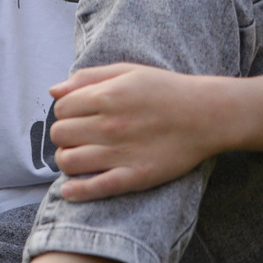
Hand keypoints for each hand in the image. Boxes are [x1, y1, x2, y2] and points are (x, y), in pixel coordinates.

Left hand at [46, 63, 225, 201]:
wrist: (208, 115)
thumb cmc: (166, 90)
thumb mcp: (127, 71)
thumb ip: (87, 77)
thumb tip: (53, 90)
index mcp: (106, 97)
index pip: (61, 109)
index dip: (64, 112)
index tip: (77, 116)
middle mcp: (109, 125)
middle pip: (60, 135)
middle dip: (63, 135)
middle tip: (77, 136)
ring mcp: (121, 152)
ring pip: (69, 161)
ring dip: (67, 161)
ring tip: (78, 158)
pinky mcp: (135, 176)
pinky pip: (96, 187)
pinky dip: (76, 191)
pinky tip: (69, 190)